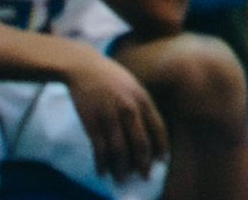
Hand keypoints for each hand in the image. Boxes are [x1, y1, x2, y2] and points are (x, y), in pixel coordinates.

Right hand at [63, 50, 168, 180]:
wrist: (84, 67)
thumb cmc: (111, 78)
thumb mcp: (134, 86)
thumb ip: (142, 106)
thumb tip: (148, 132)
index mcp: (143, 98)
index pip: (158, 128)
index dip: (161, 146)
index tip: (162, 160)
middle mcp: (129, 108)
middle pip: (140, 143)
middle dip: (143, 164)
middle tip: (145, 176)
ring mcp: (109, 116)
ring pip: (119, 150)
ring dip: (121, 169)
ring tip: (122, 179)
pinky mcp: (92, 122)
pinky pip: (99, 149)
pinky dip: (102, 163)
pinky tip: (103, 172)